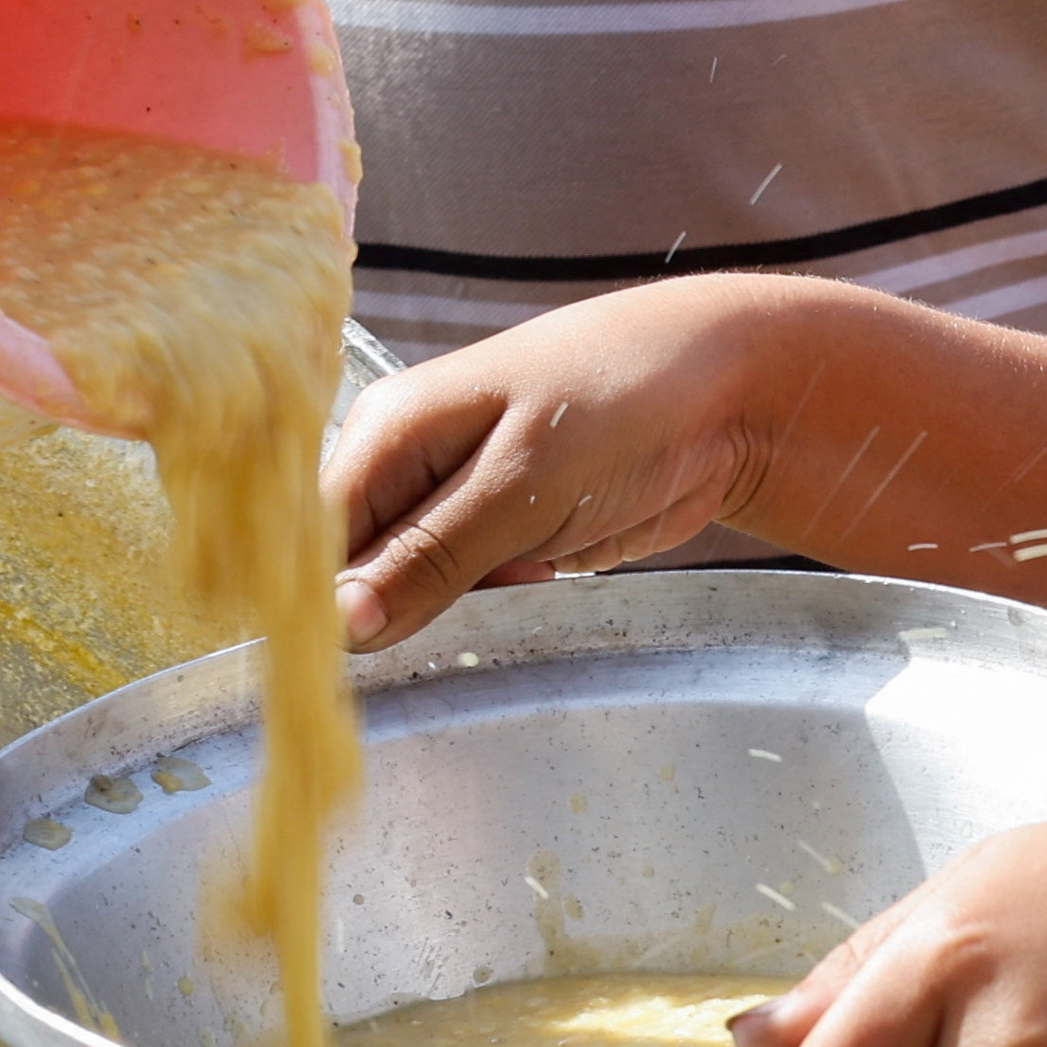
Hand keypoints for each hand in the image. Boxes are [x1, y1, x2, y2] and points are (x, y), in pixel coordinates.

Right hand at [328, 284, 786, 645]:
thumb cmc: (626, 402)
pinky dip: (503, 603)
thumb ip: (432, 555)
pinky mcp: (508, 536)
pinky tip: (549, 574)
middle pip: (356, 570)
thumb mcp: (523, 482)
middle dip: (397, 609)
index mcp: (389, 430)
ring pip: (416, 591)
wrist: (734, 391)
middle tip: (472, 599)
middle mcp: (409, 466)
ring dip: (459, 609)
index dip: (316, 600)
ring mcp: (459, 503)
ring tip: (527, 570)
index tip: (338, 656)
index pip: (312, 534)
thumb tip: (340, 622)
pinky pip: (474, 594)